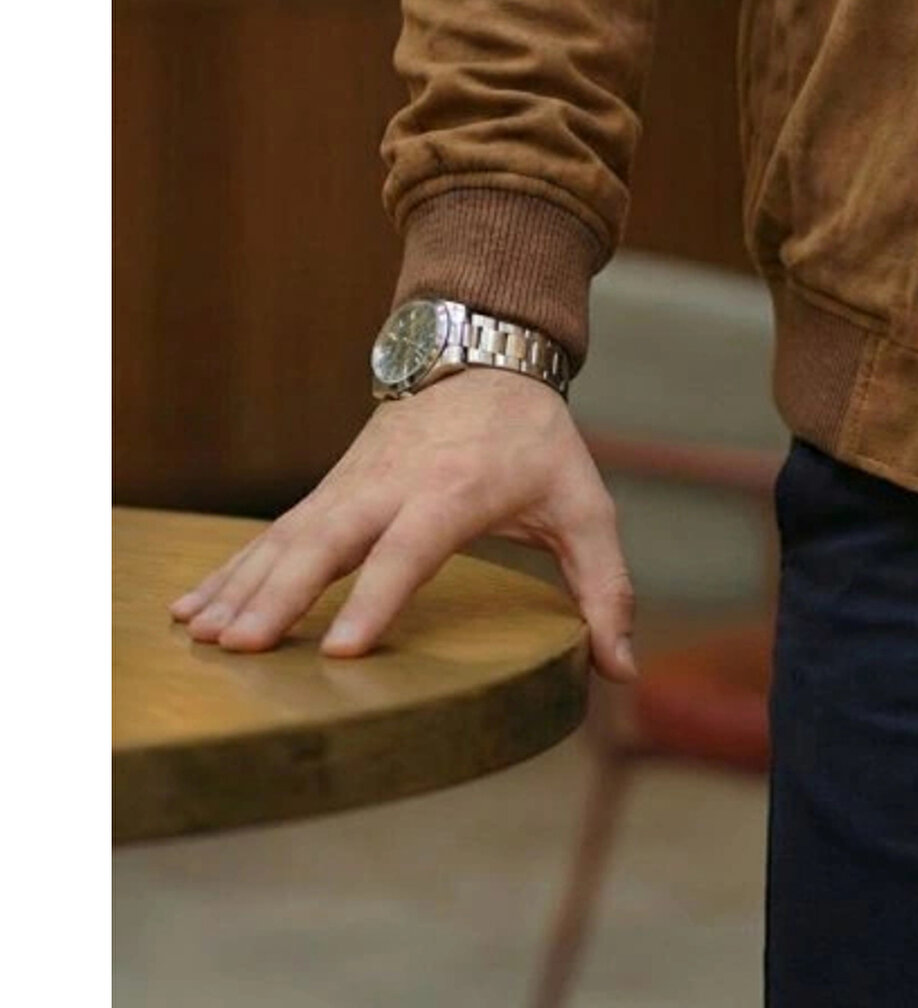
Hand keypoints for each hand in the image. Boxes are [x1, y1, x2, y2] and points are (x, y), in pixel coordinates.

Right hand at [167, 369, 637, 678]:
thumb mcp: (584, 503)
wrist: (483, 353)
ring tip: (200, 635)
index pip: (410, 549)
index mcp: (454, 491)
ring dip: (242, 585)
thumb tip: (621, 668)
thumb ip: (605, 585)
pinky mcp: (332, 488)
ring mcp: (353, 484)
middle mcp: (391, 485)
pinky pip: (274, 532)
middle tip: (241, 649)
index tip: (342, 652)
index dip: (378, 599)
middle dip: (281, 596)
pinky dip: (232, 568)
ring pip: (287, 536)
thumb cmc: (536, 438)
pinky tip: (192, 607)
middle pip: (327, 541)